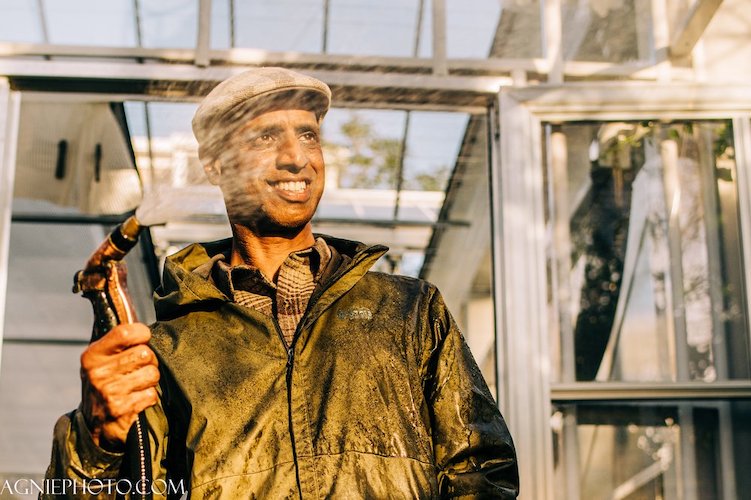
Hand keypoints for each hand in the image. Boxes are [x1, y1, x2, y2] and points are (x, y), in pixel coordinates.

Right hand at [80, 323, 158, 447]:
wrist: (94, 425)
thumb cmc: (105, 383)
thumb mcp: (101, 360)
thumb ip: (118, 342)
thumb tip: (142, 324)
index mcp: (92, 355)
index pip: (125, 332)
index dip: (142, 333)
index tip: (144, 338)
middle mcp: (98, 373)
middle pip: (145, 353)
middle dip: (149, 360)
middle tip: (140, 367)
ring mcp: (109, 392)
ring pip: (152, 373)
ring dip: (151, 380)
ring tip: (138, 384)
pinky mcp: (121, 409)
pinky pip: (152, 394)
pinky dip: (149, 397)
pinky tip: (137, 399)